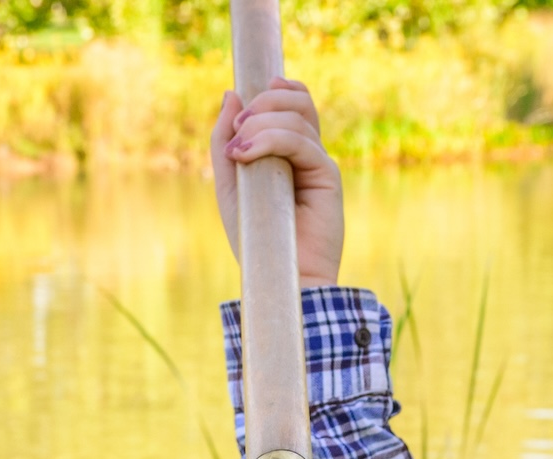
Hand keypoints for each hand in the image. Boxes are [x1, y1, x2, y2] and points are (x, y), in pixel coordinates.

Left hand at [212, 79, 342, 289]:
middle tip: (237, 131)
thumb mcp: (230, 182)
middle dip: (262, 104)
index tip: (244, 107)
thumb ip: (225, 140)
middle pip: (296, 101)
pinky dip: (269, 141)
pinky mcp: (327, 177)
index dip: (276, 89)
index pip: (293, 101)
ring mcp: (318, 163)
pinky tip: (245, 156)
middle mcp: (307, 152)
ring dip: (261, 124)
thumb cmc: (255, 236)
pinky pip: (301, 143)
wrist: (280, 274)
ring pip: (297, 117)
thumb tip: (231, 93)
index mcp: (289, 150)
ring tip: (238, 151)